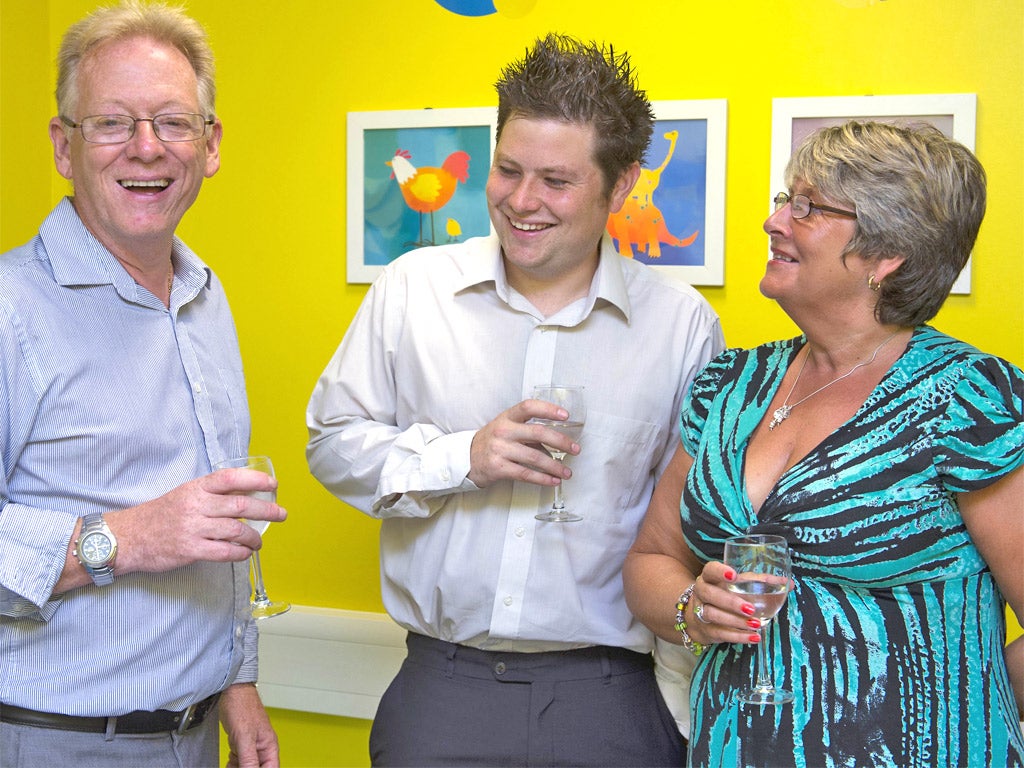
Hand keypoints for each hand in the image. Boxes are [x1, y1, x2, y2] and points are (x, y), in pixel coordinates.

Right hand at [107, 468, 286, 574]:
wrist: (128, 537)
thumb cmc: (160, 515)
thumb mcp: (184, 494)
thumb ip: (211, 493)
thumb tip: (246, 493)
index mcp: (196, 488)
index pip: (230, 478)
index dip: (256, 480)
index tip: (273, 485)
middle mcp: (196, 506)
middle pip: (241, 506)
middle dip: (267, 510)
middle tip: (281, 514)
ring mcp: (193, 528)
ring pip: (236, 531)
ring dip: (254, 537)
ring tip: (259, 541)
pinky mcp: (190, 550)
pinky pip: (224, 552)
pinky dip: (240, 553)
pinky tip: (245, 553)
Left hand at [221, 682, 279, 767]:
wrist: (230, 691)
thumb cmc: (242, 705)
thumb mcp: (245, 736)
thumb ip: (249, 758)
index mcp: (269, 746)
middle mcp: (262, 747)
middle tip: (236, 766)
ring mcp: (251, 745)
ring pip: (248, 766)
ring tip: (231, 765)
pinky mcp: (241, 743)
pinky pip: (239, 760)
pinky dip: (233, 765)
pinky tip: (229, 763)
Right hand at [468, 398, 580, 488]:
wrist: (466, 458)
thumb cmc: (492, 441)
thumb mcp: (507, 429)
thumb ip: (529, 434)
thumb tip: (555, 446)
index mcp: (507, 417)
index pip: (529, 407)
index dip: (548, 409)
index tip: (566, 415)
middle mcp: (503, 431)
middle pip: (538, 433)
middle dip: (561, 442)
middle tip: (575, 449)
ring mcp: (500, 450)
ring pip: (535, 457)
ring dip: (555, 466)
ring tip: (567, 472)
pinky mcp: (499, 468)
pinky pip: (526, 474)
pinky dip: (543, 479)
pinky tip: (553, 481)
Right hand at [685, 563, 765, 646]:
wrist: (700, 617)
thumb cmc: (726, 595)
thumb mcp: (740, 585)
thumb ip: (762, 582)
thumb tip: (789, 584)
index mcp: (710, 577)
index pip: (710, 569)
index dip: (719, 572)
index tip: (734, 576)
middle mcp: (702, 592)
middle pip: (709, 593)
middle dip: (730, 601)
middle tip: (750, 608)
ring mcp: (700, 612)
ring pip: (712, 614)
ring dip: (735, 621)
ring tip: (756, 624)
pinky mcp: (706, 630)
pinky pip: (720, 633)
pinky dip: (738, 636)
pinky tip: (754, 637)